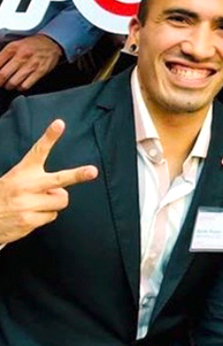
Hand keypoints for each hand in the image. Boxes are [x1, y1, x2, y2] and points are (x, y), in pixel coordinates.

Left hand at [0, 35, 62, 90]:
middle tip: (0, 82)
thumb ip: (3, 55)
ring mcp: (31, 64)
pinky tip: (20, 84)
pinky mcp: (40, 71)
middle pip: (2, 75)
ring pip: (13, 82)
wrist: (52, 43)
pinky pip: (25, 85)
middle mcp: (22, 55)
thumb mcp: (14, 45)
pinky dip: (20, 87)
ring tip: (9, 84)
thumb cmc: (32, 45)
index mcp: (12, 48)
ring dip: (8, 86)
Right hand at [0, 119, 97, 243]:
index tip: (59, 124)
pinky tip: (29, 214)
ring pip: (61, 200)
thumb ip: (38, 180)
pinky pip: (52, 216)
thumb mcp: (15, 179)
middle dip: (78, 175)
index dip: (50, 137)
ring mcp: (27, 204)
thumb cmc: (5, 195)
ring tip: (36, 203)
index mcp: (23, 171)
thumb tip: (60, 191)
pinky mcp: (28, 221)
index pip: (38, 151)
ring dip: (53, 202)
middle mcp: (27, 186)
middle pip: (59, 179)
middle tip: (92, 171)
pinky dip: (44, 216)